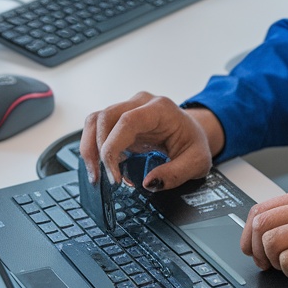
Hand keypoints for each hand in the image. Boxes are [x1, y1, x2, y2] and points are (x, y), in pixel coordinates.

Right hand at [79, 91, 223, 190]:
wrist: (193, 132)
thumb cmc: (194, 143)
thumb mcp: (198, 162)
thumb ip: (176, 174)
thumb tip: (149, 183)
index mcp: (160, 109)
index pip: (126, 121)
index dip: (113, 148)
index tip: (114, 176)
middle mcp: (140, 104)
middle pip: (104, 118)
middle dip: (95, 151)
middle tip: (101, 179)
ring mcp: (128, 109)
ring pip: (95, 121)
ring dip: (89, 149)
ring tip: (96, 175)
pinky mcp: (119, 120)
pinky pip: (97, 129)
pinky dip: (94, 149)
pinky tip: (102, 168)